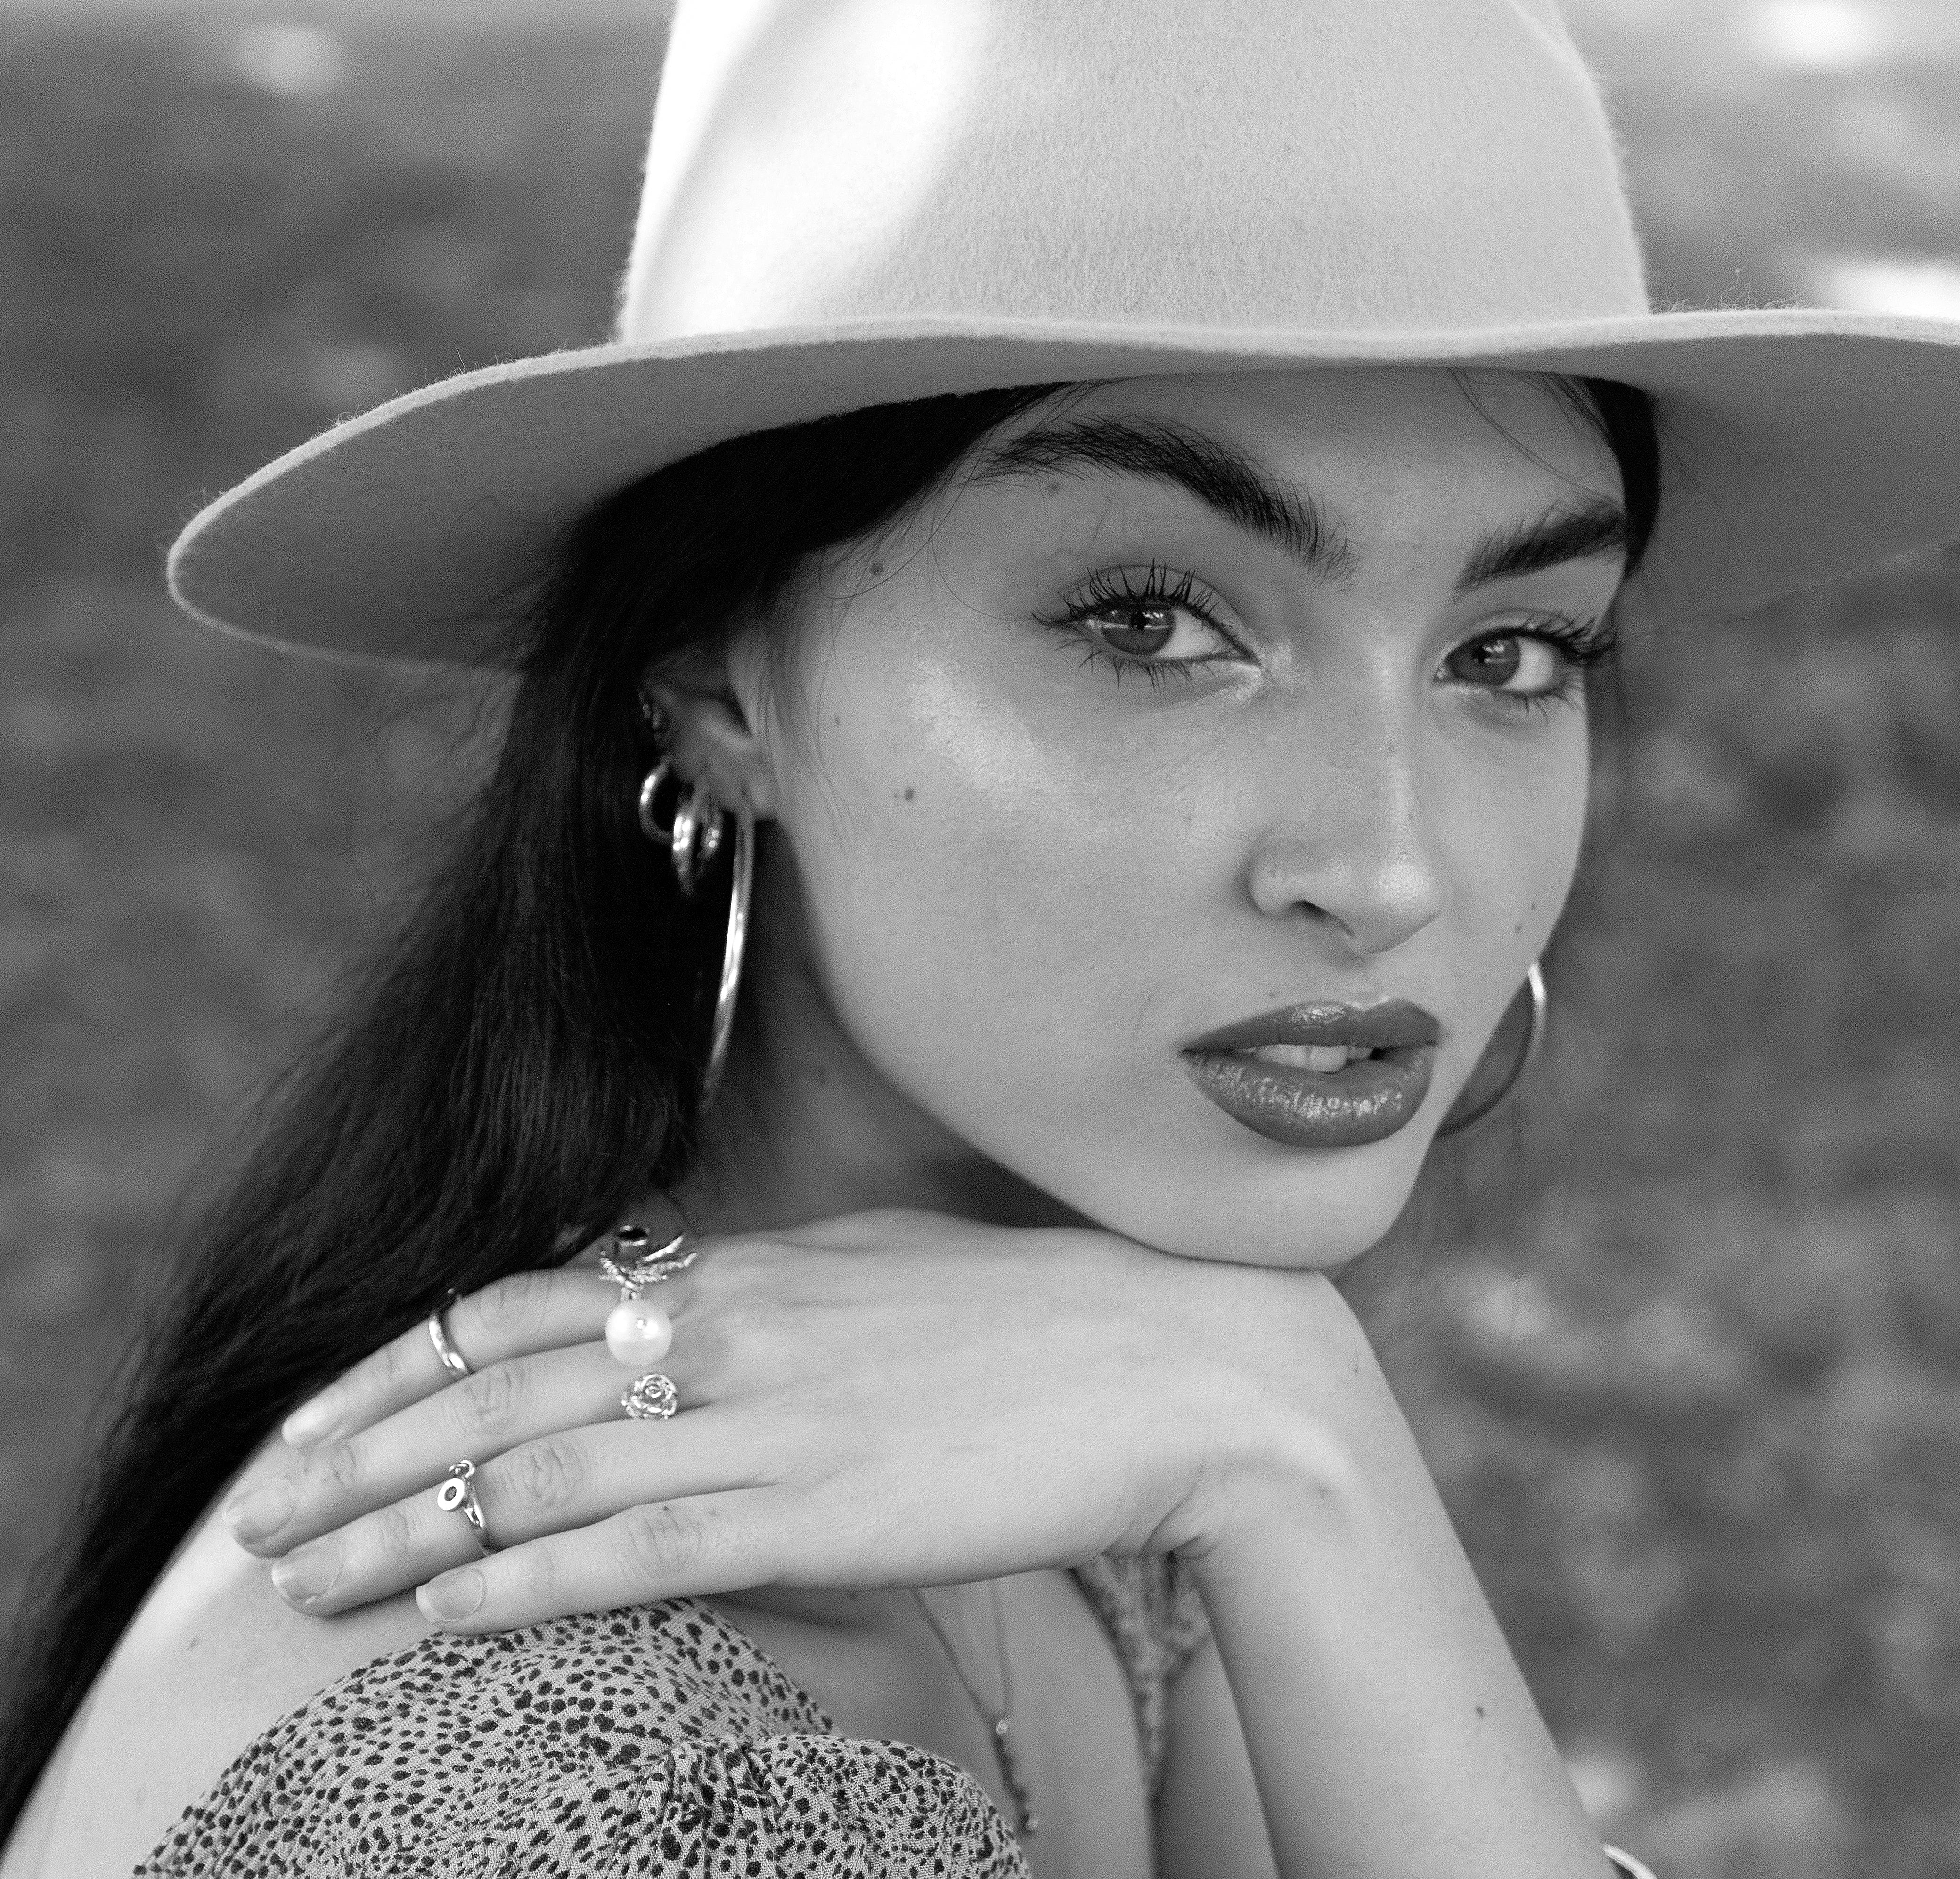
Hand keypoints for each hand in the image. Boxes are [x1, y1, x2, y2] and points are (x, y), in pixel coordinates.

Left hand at [221, 1210, 1392, 1631]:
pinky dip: (516, 1581)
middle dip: (356, 1447)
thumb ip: (767, 1290)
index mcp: (748, 1264)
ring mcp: (767, 1419)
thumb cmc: (1038, 1316)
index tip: (325, 1405)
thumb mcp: (878, 1274)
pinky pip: (629, 1551)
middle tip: (260, 1508)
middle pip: (492, 1386)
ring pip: (532, 1470)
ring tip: (300, 1579)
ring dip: (398, 1527)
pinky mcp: (815, 1512)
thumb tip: (682, 1303)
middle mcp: (732, 1327)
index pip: (523, 1301)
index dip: (404, 1358)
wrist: (1178, 1363)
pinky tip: (439, 1611)